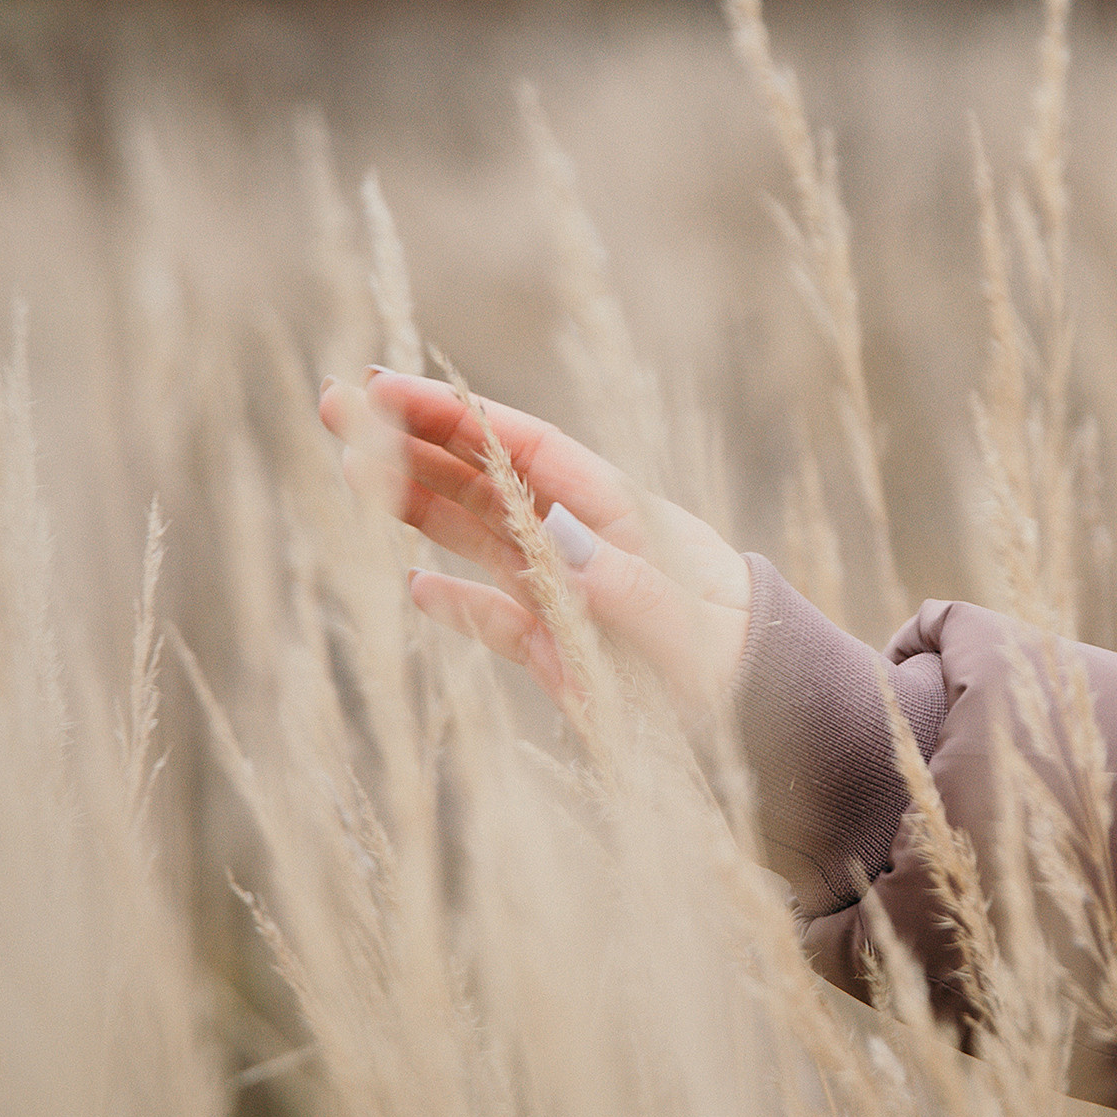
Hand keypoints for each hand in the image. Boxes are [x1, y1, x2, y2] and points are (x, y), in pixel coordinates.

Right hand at [318, 368, 751, 718]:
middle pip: (486, 478)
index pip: (524, 448)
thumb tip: (557, 542)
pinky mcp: (564, 656)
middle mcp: (587, 544)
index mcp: (622, 516)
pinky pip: (498, 622)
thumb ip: (627, 586)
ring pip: (479, 537)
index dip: (454, 415)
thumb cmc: (751, 666)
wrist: (779, 729)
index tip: (387, 388)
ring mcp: (570, 597)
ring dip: (416, 504)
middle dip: (413, 441)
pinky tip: (416, 587)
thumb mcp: (695, 628)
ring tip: (351, 470)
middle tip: (337, 404)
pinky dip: (456, 606)